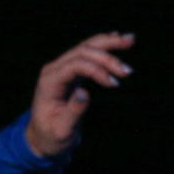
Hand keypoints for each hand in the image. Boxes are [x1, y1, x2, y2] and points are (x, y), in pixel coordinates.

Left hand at [25, 32, 134, 157]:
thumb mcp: (61, 130)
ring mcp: (61, 67)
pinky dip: (104, 45)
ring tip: (130, 40)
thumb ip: (72, 112)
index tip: (115, 84)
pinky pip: (88, 52)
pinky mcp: (71, 70)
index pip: (75, 64)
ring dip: (109, 43)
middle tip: (128, 71)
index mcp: (49, 82)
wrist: (43, 136)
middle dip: (107, 57)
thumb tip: (84, 93)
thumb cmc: (51, 136)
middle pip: (82, 51)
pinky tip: (118, 37)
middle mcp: (53, 70)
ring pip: (87, 46)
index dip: (97, 70)